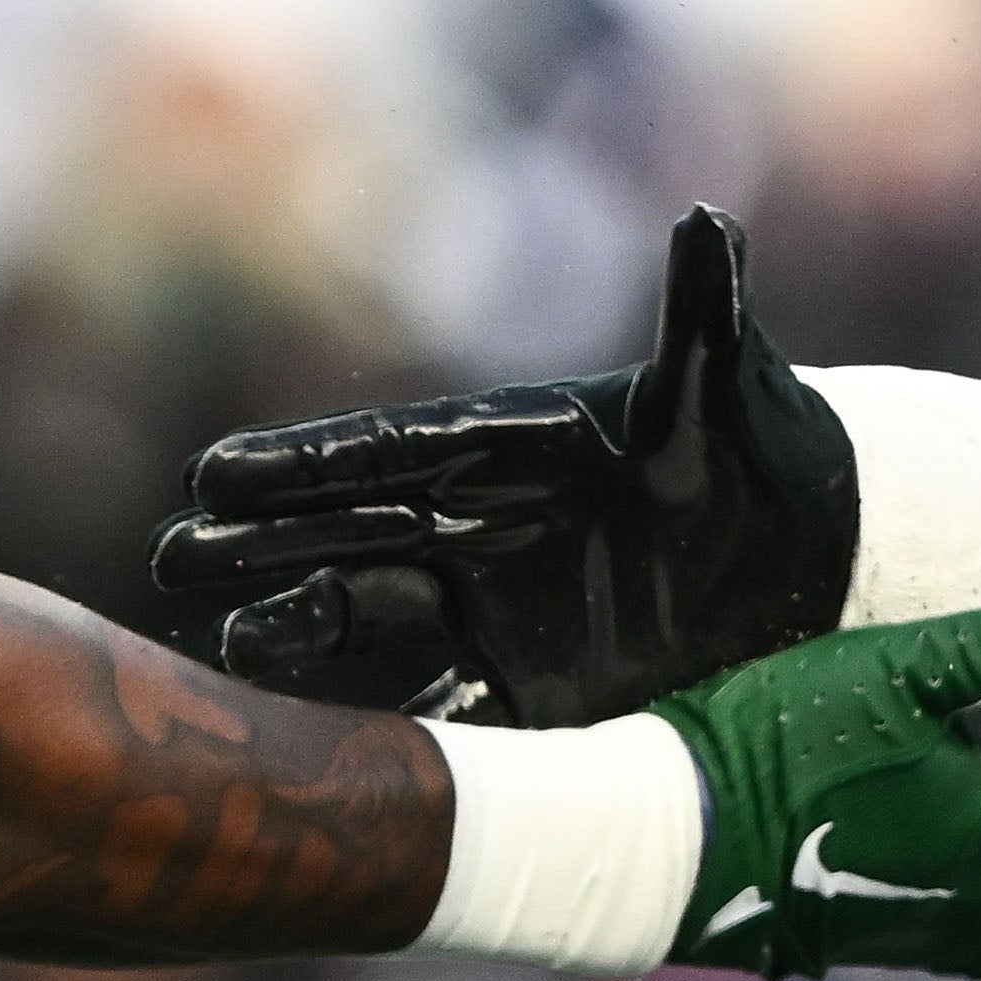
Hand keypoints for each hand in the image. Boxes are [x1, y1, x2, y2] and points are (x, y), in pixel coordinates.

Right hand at [155, 209, 856, 725]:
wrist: (810, 551)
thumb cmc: (762, 450)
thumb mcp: (734, 387)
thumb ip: (706, 316)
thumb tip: (708, 221)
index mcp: (508, 446)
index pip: (384, 451)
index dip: (301, 465)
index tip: (212, 472)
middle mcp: (481, 522)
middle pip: (347, 530)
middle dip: (259, 545)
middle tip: (170, 557)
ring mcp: (496, 605)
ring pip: (369, 615)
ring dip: (297, 629)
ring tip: (228, 648)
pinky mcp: (532, 682)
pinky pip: (442, 709)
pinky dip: (387, 733)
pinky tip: (319, 759)